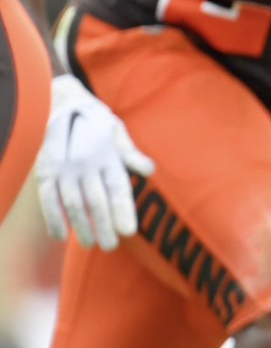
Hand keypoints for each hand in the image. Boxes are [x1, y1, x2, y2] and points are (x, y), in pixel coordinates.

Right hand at [35, 75, 154, 249]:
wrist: (61, 100)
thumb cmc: (95, 120)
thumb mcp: (117, 130)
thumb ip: (130, 153)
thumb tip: (149, 169)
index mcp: (108, 155)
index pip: (118, 189)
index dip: (123, 211)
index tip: (129, 232)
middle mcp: (87, 163)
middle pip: (97, 202)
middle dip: (104, 226)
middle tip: (110, 246)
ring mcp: (64, 168)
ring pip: (73, 204)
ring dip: (81, 226)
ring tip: (90, 244)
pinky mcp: (45, 170)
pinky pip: (48, 198)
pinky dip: (54, 218)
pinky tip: (61, 235)